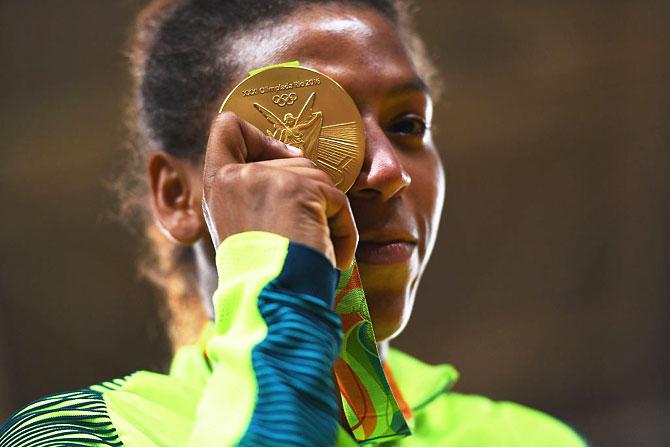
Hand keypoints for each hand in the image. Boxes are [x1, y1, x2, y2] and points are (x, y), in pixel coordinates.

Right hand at [202, 112, 357, 269]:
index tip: (278, 158)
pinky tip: (332, 255)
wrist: (273, 304)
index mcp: (218, 185)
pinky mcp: (299, 189)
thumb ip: (257, 189)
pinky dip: (344, 229)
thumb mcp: (245, 225)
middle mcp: (236, 176)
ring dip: (327, 214)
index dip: (257, 134)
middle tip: (298, 234)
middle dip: (308, 194)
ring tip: (314, 249)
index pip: (226, 127)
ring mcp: (266, 179)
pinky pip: (339, 199)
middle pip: (290, 156)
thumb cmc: (265, 274)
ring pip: (318, 177)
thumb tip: (297, 156)